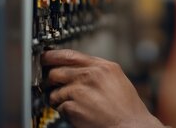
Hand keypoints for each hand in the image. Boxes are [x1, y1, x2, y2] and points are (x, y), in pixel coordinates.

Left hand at [41, 49, 163, 127]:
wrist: (130, 126)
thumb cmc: (126, 106)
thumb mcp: (116, 79)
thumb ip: (98, 70)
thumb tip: (78, 67)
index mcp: (102, 66)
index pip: (70, 55)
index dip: (53, 56)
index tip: (45, 57)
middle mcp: (91, 75)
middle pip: (56, 72)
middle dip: (53, 81)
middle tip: (55, 87)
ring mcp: (80, 91)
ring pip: (54, 92)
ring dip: (59, 100)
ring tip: (73, 104)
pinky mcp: (73, 107)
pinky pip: (59, 108)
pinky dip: (65, 113)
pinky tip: (78, 114)